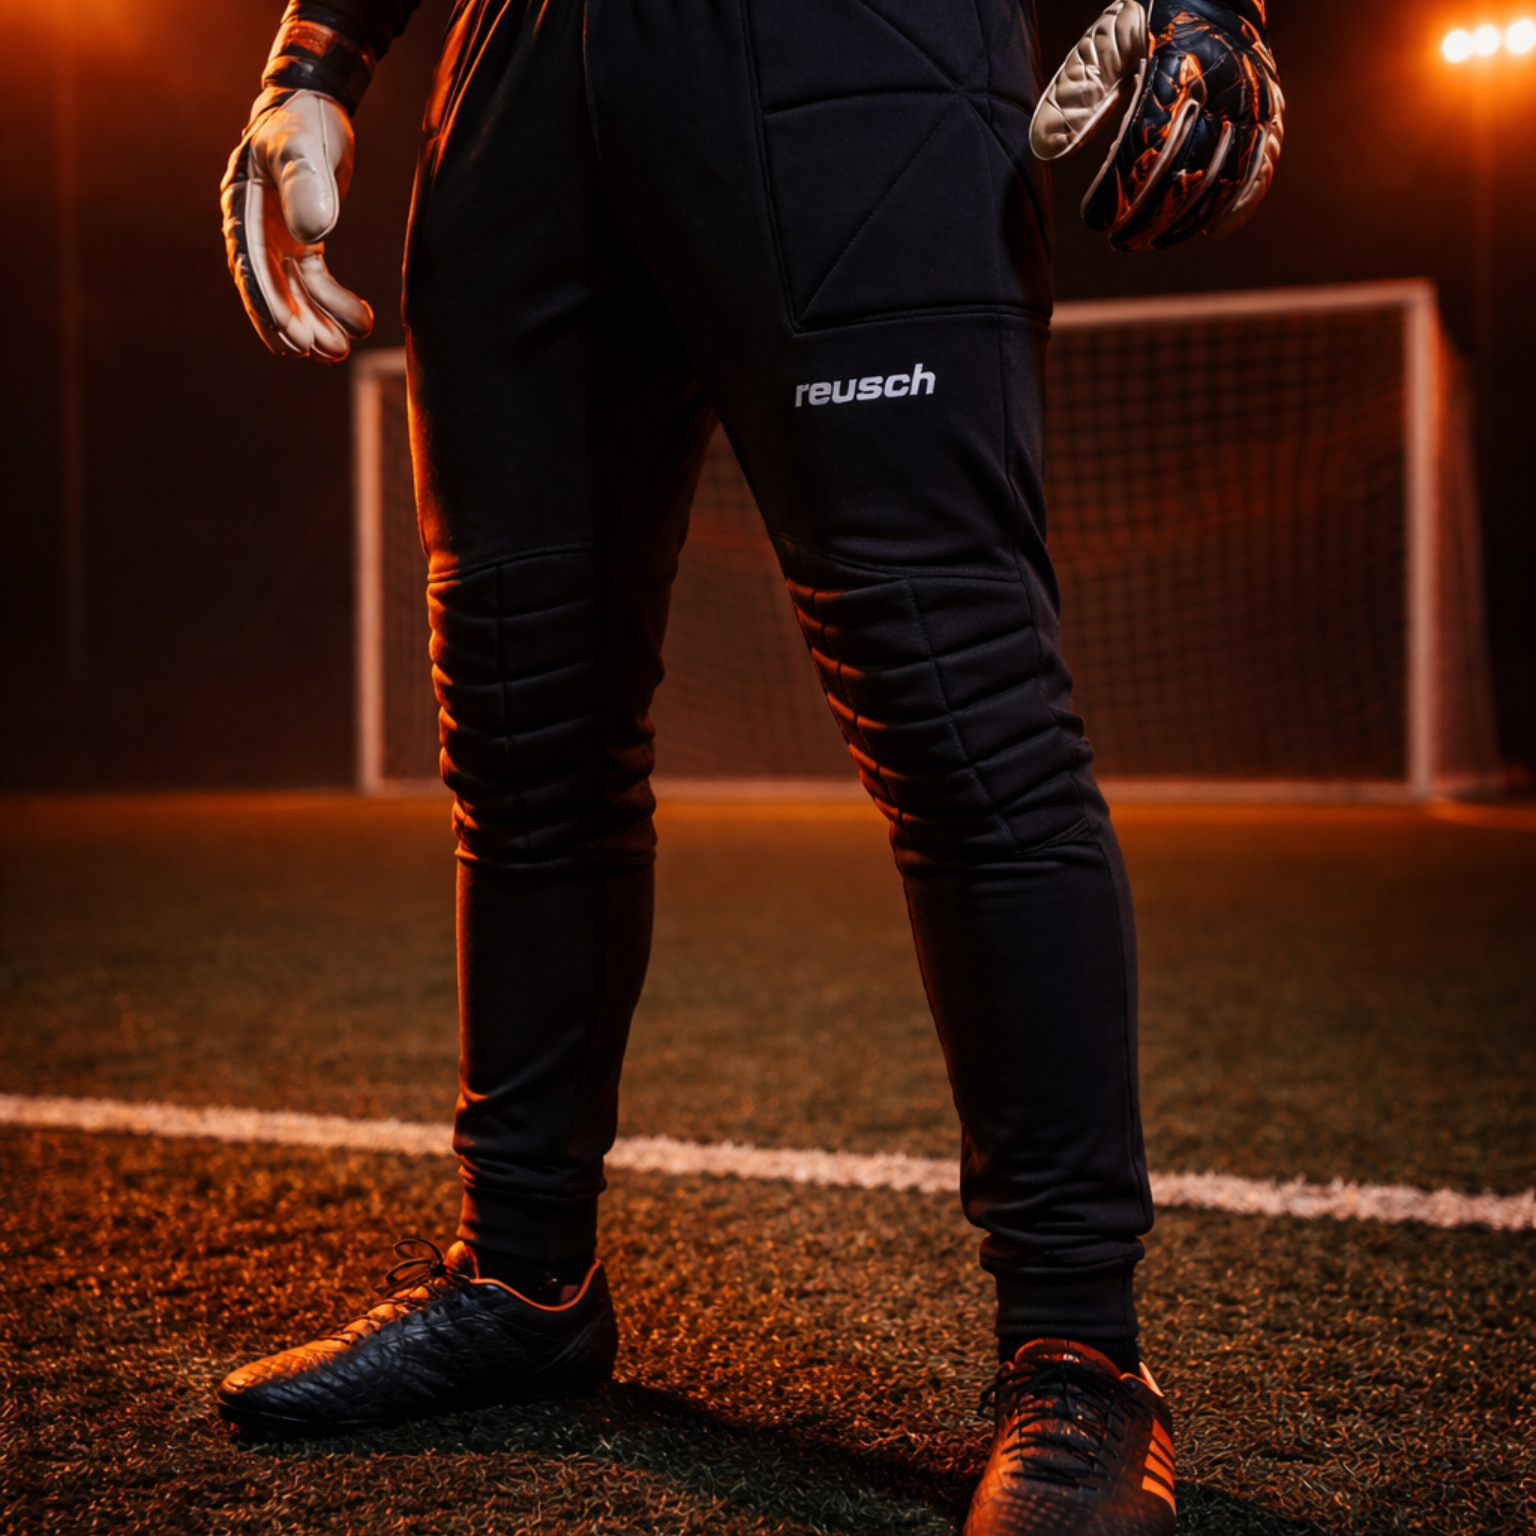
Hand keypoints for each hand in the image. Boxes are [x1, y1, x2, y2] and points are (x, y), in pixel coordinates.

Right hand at [220, 90, 373, 360]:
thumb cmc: (304, 122)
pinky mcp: (303, 241)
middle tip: (321, 353)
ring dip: (318, 323)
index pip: (252, 267)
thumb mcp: (301, 146)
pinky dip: (336, 303)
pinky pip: (316, 282)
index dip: (270, 306)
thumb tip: (313, 236)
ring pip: (296, 293)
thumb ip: (303, 184)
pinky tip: (360, 322)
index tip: (292, 338)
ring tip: (341, 352)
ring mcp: (279, 238)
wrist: (316, 105)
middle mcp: (256, 229)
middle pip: (272, 289)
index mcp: (243, 209)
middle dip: (296, 325)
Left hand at [1030, 0, 1283, 250]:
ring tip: (1151, 242)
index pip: (1147, 140)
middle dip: (1150, 213)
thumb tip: (1043, 147)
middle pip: (1186, 167)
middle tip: (1118, 241)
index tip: (1093, 219)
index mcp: (1179, 62)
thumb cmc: (1150, 19)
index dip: (1120, 187)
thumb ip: (1077, 94)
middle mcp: (1224, 83)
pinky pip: (1260, 167)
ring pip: (1224, 176)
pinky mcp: (1270, 115)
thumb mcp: (1107, 43)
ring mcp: (1253, 101)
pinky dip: (1239, 205)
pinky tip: (1211, 232)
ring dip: (1186, 218)